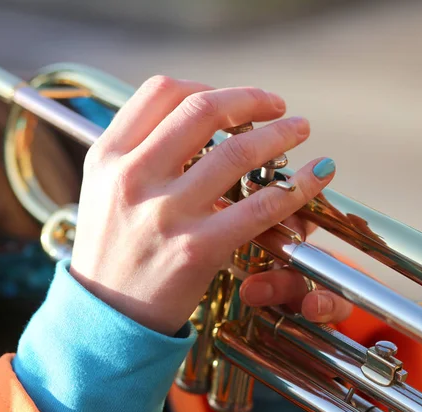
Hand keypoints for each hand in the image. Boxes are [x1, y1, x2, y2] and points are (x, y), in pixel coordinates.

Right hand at [69, 76, 337, 334]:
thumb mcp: (105, 190)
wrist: (107, 316)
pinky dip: (296, 186)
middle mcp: (133, 177)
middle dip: (251, 99)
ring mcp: (165, 213)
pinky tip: (316, 176)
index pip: (161, 92)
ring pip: (236, 153)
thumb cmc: (111, 250)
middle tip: (277, 105)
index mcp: (109, 156)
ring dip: (279, 134)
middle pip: (202, 110)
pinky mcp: (196, 249)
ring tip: (298, 130)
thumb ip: (139, 151)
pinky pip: (258, 208)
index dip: (207, 85)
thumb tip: (198, 121)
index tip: (234, 99)